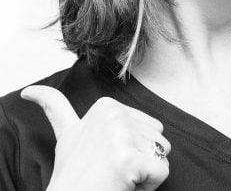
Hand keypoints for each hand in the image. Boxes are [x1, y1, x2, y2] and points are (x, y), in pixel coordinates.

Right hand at [21, 86, 170, 190]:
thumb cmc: (73, 173)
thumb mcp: (67, 135)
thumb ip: (56, 107)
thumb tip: (28, 90)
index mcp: (107, 106)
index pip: (149, 126)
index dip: (130, 148)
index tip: (103, 158)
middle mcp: (115, 114)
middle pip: (158, 137)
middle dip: (141, 159)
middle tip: (111, 171)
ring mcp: (121, 135)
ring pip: (162, 153)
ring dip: (144, 172)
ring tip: (116, 177)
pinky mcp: (128, 159)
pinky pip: (161, 172)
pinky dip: (148, 186)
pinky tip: (123, 185)